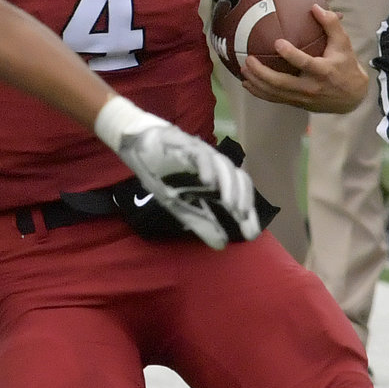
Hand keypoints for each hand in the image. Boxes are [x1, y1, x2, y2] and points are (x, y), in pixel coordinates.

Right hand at [96, 97, 259, 249]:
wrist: (137, 146)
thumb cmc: (161, 173)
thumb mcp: (178, 204)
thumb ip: (200, 222)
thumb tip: (221, 244)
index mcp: (214, 179)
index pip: (238, 193)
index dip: (247, 211)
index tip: (251, 233)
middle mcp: (213, 165)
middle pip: (237, 178)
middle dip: (242, 199)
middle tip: (242, 219)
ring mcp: (201, 153)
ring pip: (223, 165)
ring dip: (229, 187)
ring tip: (232, 206)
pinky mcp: (185, 143)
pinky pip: (200, 154)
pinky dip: (206, 167)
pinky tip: (208, 182)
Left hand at [239, 7, 367, 114]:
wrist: (352, 96)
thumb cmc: (346, 65)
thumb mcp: (343, 44)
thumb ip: (331, 24)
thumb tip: (315, 7)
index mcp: (323, 71)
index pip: (305, 63)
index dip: (290, 54)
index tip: (277, 42)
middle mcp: (311, 87)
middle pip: (282, 83)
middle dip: (262, 73)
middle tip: (248, 59)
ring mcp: (302, 97)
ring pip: (275, 93)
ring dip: (256, 83)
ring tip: (243, 69)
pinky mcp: (297, 103)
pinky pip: (275, 99)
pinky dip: (259, 92)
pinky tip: (247, 83)